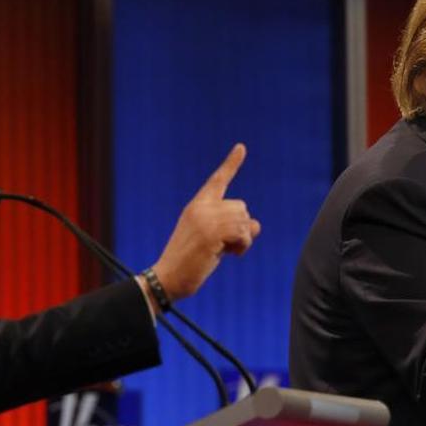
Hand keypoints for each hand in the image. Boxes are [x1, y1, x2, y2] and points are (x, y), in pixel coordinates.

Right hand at [150, 144, 260, 302]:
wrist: (169, 278)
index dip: (231, 164)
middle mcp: (200, 207)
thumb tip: (256, 225)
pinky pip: (242, 232)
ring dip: (243, 239)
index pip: (217, 180)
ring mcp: (205, 219)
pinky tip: (231, 254)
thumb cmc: (190, 263)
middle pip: (241, 206)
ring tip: (227, 251)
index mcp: (196, 205)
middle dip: (241, 227)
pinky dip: (242, 245)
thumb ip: (231, 228)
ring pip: (244, 219)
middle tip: (228, 246)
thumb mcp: (213, 240)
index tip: (241, 147)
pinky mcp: (211, 233)